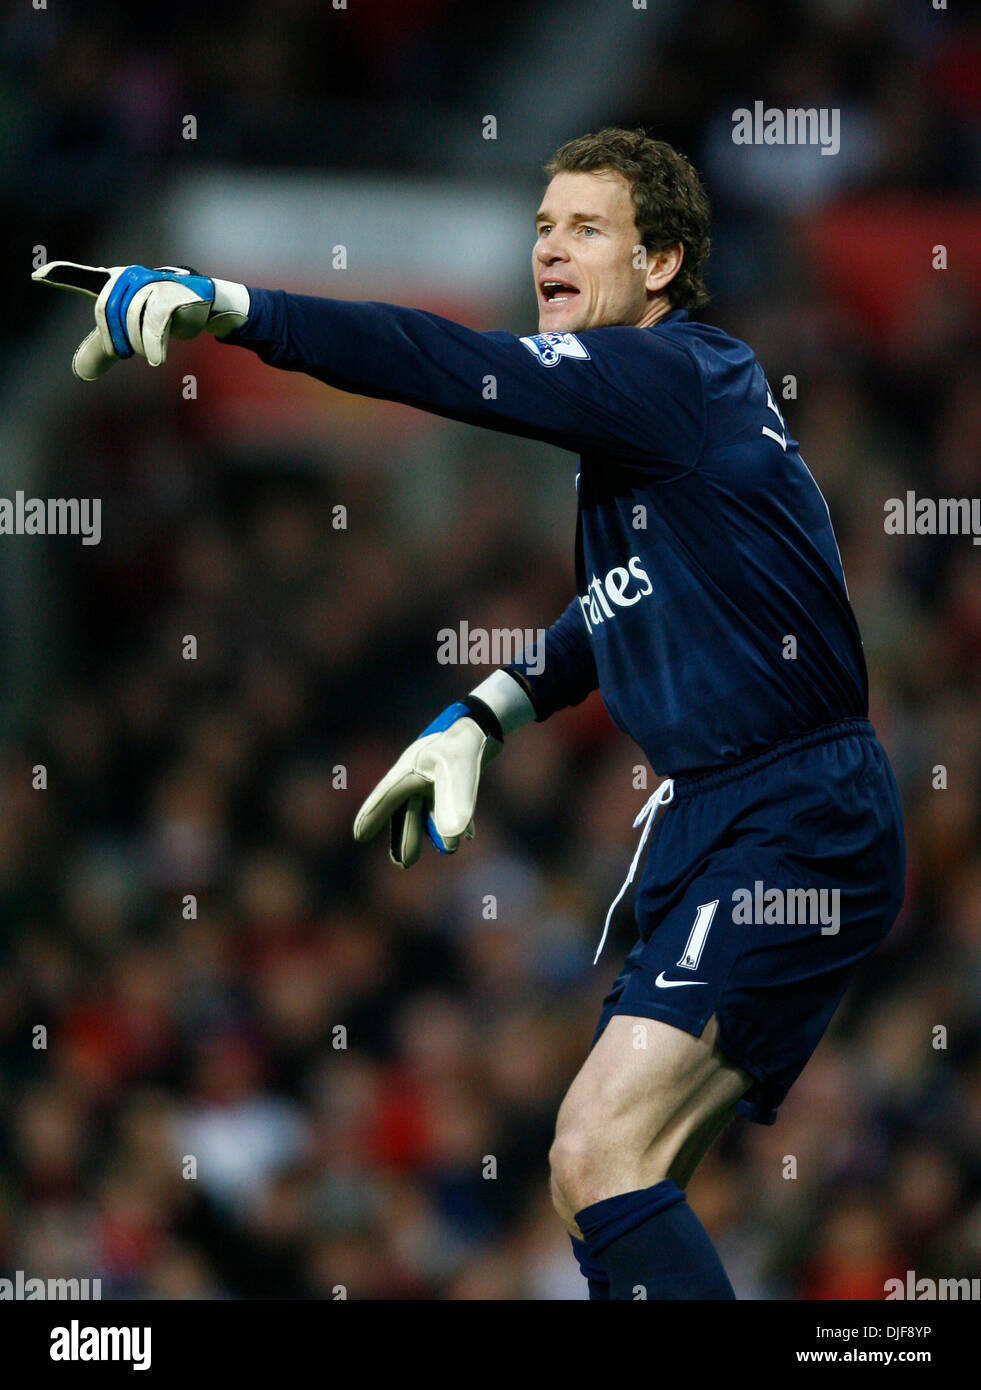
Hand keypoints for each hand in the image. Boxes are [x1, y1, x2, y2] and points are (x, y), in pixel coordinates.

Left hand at [32, 261, 248, 379]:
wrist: (202, 305)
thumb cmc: (161, 314)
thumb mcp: (129, 333)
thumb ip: (103, 348)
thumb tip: (81, 372)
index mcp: (113, 282)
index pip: (83, 278)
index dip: (62, 275)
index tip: (38, 276)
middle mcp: (129, 278)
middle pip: (107, 311)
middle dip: (114, 339)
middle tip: (124, 354)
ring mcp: (151, 283)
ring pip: (131, 319)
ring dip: (137, 345)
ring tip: (150, 356)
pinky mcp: (172, 294)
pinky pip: (154, 322)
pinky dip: (153, 345)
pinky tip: (156, 361)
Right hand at [353, 700, 503, 867]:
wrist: (485, 719)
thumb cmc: (464, 741)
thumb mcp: (459, 770)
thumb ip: (454, 804)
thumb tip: (452, 843)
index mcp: (409, 770)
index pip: (386, 797)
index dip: (372, 816)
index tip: (359, 835)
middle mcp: (419, 774)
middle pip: (407, 810)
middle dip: (406, 836)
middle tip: (404, 863)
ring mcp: (437, 775)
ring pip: (430, 809)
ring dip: (435, 830)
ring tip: (447, 850)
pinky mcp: (456, 776)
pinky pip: (453, 803)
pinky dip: (459, 819)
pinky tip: (468, 835)